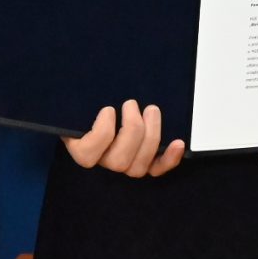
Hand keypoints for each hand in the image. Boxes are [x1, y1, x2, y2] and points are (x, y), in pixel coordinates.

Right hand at [64, 99, 184, 177]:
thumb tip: (80, 88)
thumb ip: (81, 99)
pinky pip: (156, 170)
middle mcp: (102, 161)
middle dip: (131, 129)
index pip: (87, 154)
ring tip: (151, 110)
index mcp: (80, 147)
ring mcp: (124, 165)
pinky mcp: (143, 163)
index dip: (102, 133)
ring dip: (150, 136)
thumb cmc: (89, 100)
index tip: (108, 109)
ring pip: (138, 167)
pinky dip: (169, 159)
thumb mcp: (79, 97)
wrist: (101, 102)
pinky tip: (178, 143)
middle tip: (132, 103)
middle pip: (118, 161)